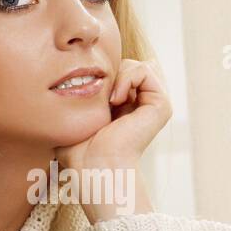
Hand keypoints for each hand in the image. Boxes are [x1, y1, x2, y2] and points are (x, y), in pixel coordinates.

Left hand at [53, 58, 171, 173]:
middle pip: (126, 64)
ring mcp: (152, 105)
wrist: (96, 166)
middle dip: (110, 73)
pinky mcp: (161, 105)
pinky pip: (145, 70)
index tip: (88, 94)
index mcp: (124, 107)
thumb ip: (75, 97)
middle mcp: (141, 105)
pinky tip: (115, 100)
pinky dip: (127, 77)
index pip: (117, 71)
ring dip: (117, 76)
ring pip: (136, 65)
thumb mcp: (73, 116)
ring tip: (108, 101)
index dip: (101, 74)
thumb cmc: (79, 150)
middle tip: (100, 98)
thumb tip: (69, 78)